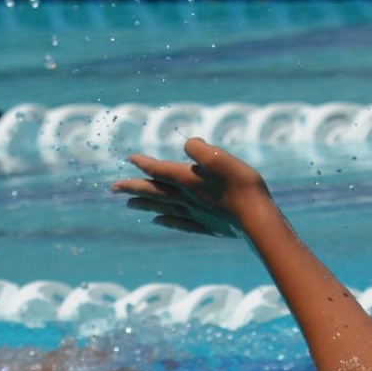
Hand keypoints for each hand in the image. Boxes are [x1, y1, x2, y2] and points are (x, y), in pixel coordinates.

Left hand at [112, 138, 271, 238]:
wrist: (258, 220)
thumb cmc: (242, 185)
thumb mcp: (221, 158)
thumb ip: (199, 149)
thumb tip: (188, 144)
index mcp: (188, 180)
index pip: (160, 170)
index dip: (144, 164)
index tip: (130, 159)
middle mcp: (187, 198)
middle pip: (154, 192)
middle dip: (133, 188)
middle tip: (113, 189)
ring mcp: (196, 214)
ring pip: (162, 208)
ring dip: (144, 204)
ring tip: (128, 204)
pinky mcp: (206, 226)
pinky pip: (179, 223)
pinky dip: (166, 220)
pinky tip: (159, 221)